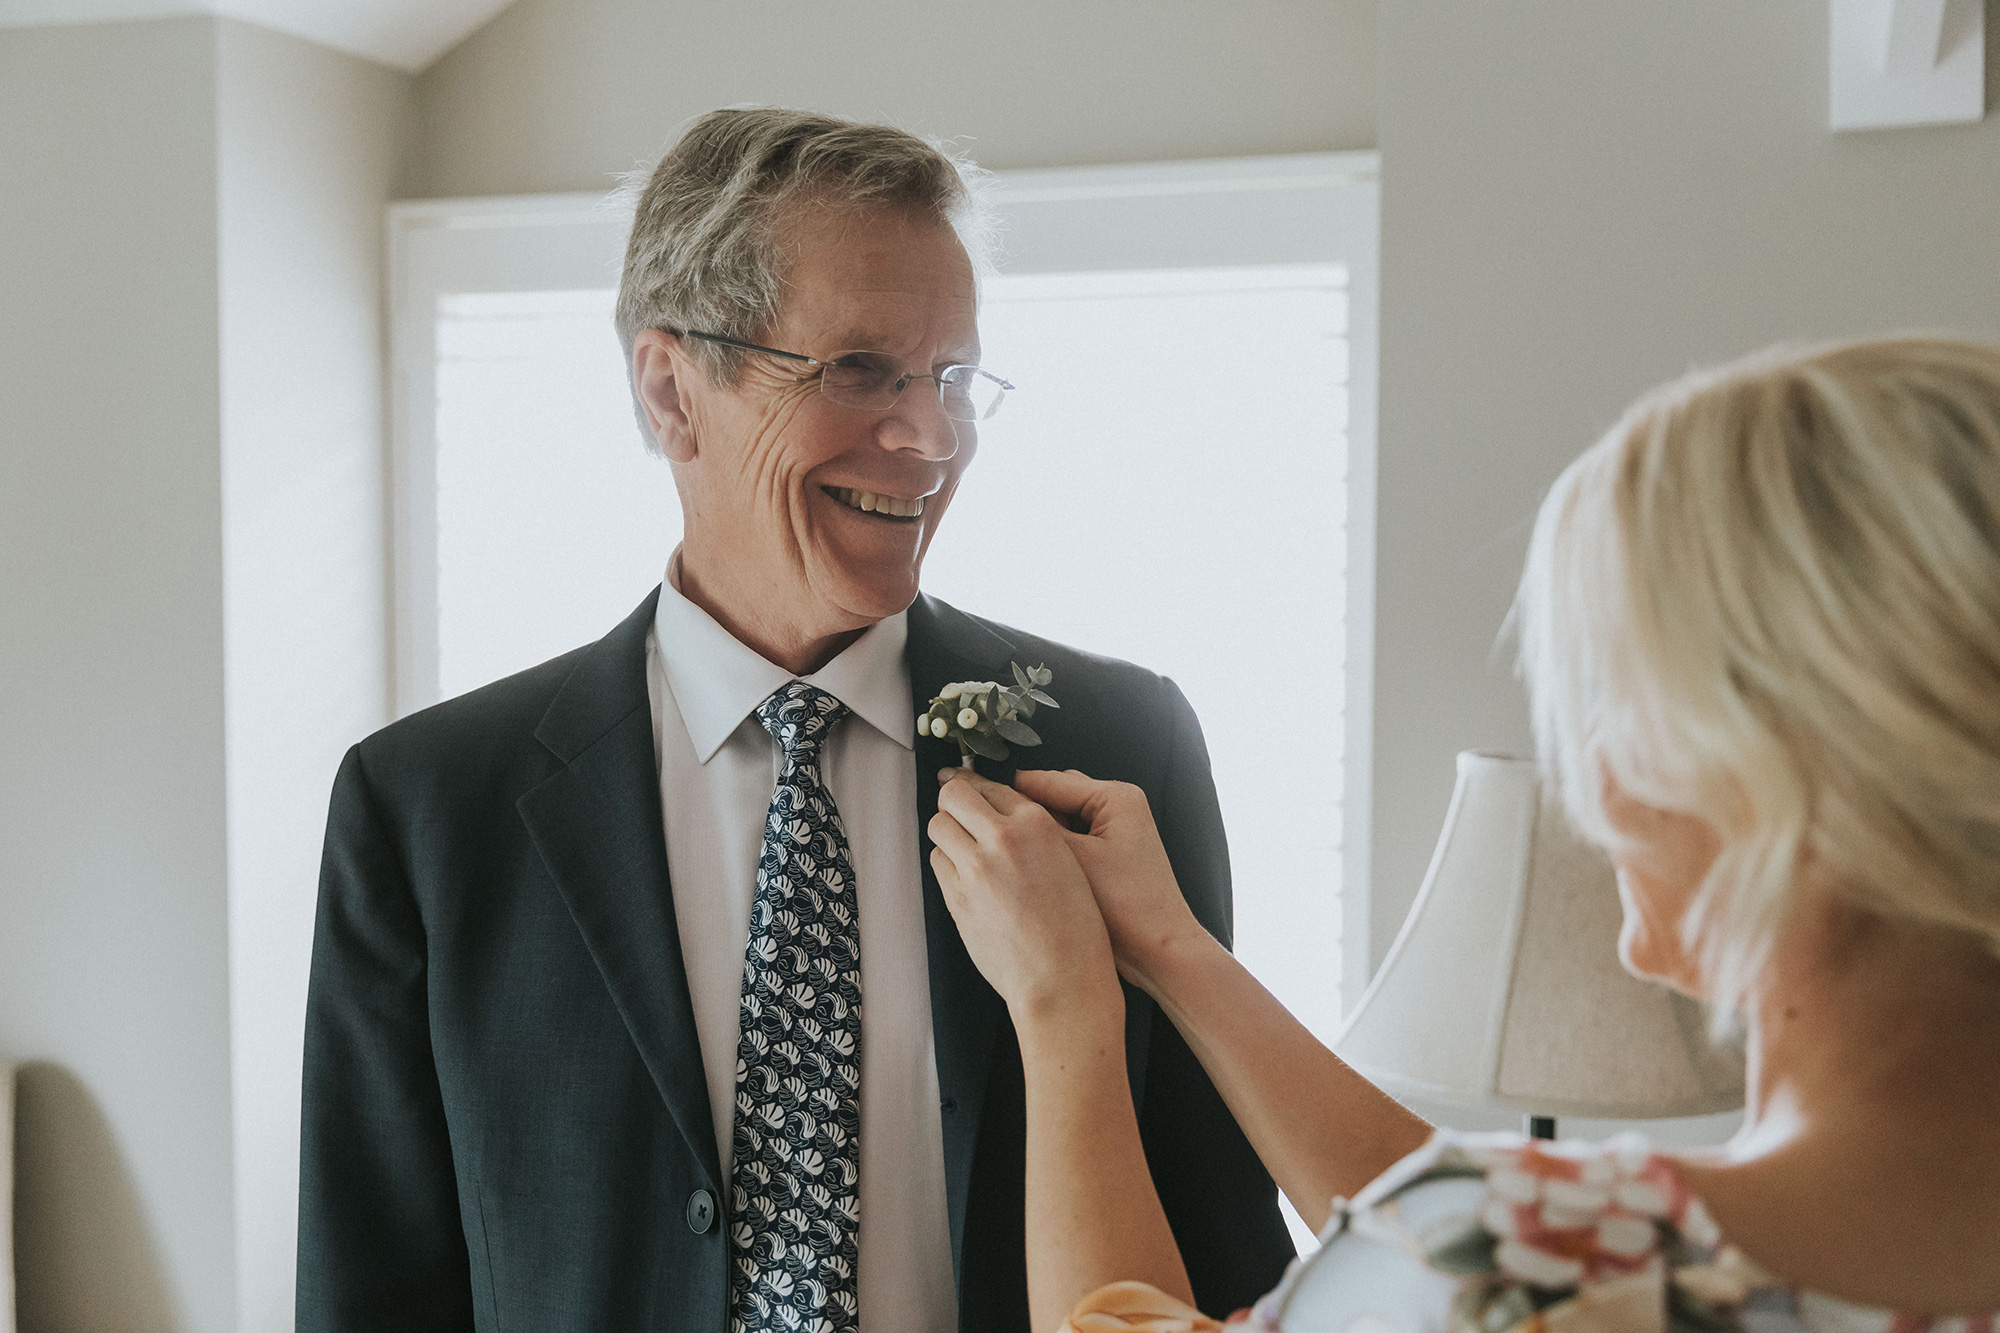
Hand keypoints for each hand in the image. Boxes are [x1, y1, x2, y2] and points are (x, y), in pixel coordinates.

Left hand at [929, 769, 1122, 1022]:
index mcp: (1037, 825)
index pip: (991, 787)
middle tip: (958, 814)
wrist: (1062, 978)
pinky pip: (938, 862)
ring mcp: (976, 867)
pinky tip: (966, 880)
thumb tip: (999, 818)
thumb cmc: (1075, 930)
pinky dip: (947, 865)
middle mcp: (1003, 838)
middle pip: (954, 796)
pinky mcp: (957, 896)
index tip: (967, 788)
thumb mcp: (1068, 863)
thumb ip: (1032, 834)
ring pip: (939, 826)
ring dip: (948, 834)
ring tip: (964, 851)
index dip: (977, 789)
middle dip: (952, 802)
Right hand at [1009, 770, 1207, 996]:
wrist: (1160, 952)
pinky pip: (1071, 843)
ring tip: (1011, 856)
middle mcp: (1118, 807)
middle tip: (992, 835)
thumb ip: (1037, 829)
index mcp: (1115, 797)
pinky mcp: (1110, 856)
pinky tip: (1033, 871)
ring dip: (1038, 836)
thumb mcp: (1074, 860)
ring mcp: (1115, 832)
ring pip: (1060, 822)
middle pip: (1053, 798)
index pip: (1048, 781)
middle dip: (1025, 817)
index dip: (1009, 795)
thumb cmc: (1130, 908)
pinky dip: (1052, 852)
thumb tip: (1001, 809)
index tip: (975, 802)